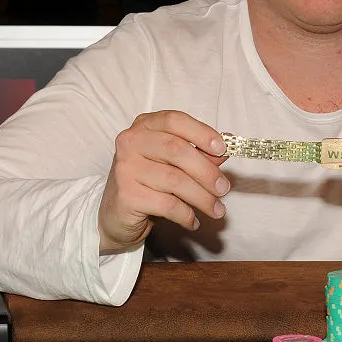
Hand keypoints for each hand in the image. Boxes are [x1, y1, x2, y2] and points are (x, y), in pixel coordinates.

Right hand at [98, 111, 230, 251]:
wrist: (116, 215)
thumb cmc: (149, 182)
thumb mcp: (174, 164)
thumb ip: (198, 154)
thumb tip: (225, 150)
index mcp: (145, 126)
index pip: (174, 121)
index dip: (201, 133)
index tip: (223, 149)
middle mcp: (131, 142)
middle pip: (177, 150)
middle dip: (206, 171)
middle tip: (224, 188)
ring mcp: (126, 168)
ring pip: (175, 180)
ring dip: (202, 198)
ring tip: (216, 210)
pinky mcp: (126, 195)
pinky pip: (167, 204)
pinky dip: (186, 214)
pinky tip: (193, 221)